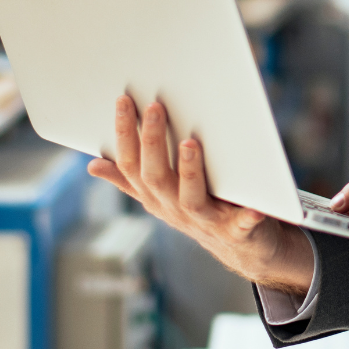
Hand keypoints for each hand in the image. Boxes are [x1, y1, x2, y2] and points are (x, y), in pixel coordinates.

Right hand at [87, 95, 314, 295]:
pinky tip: (254, 207)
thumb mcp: (161, 195)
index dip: (124, 134)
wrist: (243, 248)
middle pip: (156, 177)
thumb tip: (93, 164)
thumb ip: (129, 179)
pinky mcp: (236, 232)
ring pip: (191, 199)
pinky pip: (240, 226)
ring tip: (191, 144)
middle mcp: (174, 209)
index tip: (124, 100)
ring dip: (190, 172)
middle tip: (155, 107)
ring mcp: (205, 222)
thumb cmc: (200, 209)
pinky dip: (246, 217)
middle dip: (153, 142)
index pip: (131, 164)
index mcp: (155, 196)